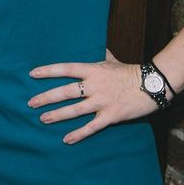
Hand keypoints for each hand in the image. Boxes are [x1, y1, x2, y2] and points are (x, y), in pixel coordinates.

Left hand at [27, 49, 157, 143]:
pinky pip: (91, 127)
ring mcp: (102, 101)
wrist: (153, 85)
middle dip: (46, 98)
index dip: (48, 71)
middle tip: (31, 103)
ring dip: (57, 115)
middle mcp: (94, 85)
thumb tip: (93, 44)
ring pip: (74, 110)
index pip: (65, 68)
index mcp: (93, 70)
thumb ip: (99, 55)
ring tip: (42, 119)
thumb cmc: (130, 71)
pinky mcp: (111, 116)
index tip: (32, 74)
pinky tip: (66, 139)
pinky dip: (78, 134)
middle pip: (65, 91)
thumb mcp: (111, 60)